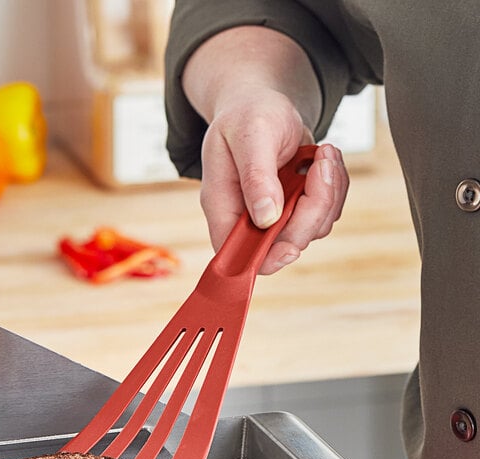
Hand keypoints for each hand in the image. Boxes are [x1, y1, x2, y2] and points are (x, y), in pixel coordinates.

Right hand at [199, 87, 348, 274]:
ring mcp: (272, 215)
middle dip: (312, 210)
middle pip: (283, 244)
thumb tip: (266, 218)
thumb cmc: (247, 113)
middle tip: (320, 166)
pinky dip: (334, 188)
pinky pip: (324, 213)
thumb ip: (256, 176)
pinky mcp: (294, 207)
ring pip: (310, 230)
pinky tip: (325, 158)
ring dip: (328, 194)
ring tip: (323, 154)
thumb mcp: (250, 135)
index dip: (265, 258)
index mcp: (222, 204)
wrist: (260, 102)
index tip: (292, 247)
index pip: (236, 251)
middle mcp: (245, 216)